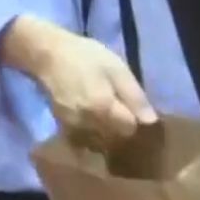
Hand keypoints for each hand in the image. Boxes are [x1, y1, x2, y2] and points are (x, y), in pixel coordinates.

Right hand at [0, 14, 156, 147]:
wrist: (48, 56)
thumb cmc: (86, 57)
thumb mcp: (117, 69)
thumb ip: (134, 97)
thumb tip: (151, 121)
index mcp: (103, 109)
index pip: (130, 129)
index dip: (136, 120)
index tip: (136, 109)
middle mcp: (88, 125)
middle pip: (114, 140)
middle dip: (122, 130)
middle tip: (124, 112)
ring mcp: (73, 129)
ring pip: (99, 143)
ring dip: (107, 135)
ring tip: (109, 117)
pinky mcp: (63, 128)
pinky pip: (83, 141)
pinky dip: (92, 136)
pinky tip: (93, 120)